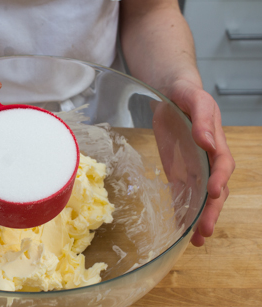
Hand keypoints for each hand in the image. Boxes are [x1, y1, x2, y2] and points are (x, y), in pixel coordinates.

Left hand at [165, 79, 234, 246]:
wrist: (171, 94)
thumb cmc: (187, 94)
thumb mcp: (195, 100)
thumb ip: (202, 120)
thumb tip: (208, 141)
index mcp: (217, 143)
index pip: (222, 165)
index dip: (219, 179)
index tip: (213, 192)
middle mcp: (209, 161)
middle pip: (215, 189)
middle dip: (211, 210)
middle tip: (204, 231)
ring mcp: (195, 169)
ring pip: (202, 197)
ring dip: (200, 218)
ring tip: (196, 240)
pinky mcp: (180, 173)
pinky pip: (184, 195)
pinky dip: (183, 212)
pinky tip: (179, 228)